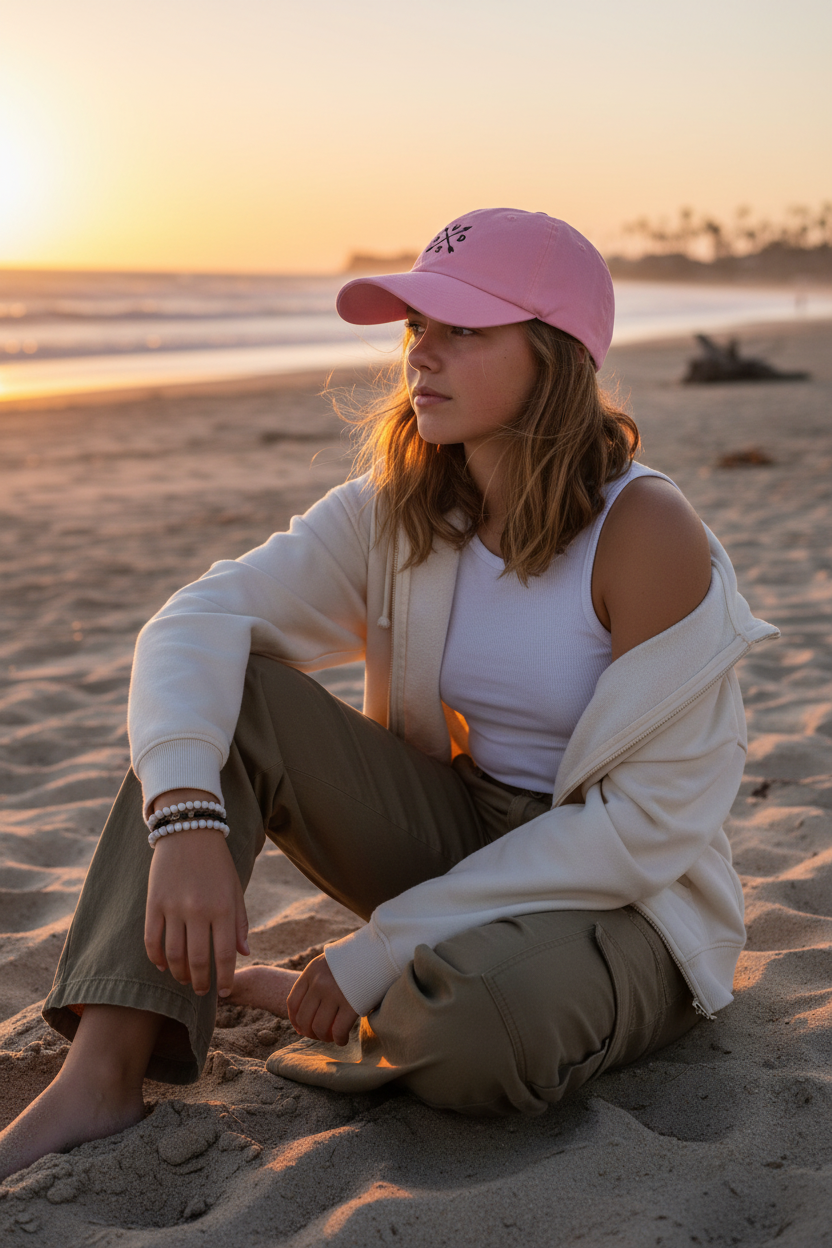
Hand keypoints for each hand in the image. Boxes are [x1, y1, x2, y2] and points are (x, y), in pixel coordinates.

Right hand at [144, 790, 248, 997]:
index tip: (223, 993)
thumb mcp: (235, 889)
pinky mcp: (154, 903)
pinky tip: (162, 965)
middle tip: (202, 990)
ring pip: (173, 954)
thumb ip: (239, 922)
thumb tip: (244, 953)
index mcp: (223, 908)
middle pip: (197, 960)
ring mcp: (173, 907)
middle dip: (201, 982)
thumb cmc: (217, 862)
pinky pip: (152, 939)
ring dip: (179, 973)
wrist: (189, 830)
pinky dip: (156, 957)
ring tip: (185, 979)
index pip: (224, 955)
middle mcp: (198, 910)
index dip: (224, 979)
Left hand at [287, 955, 358, 1045]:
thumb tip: (307, 1014)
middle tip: (319, 1035)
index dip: (295, 1020)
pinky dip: (339, 1040)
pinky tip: (343, 1040)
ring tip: (332, 1037)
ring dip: (324, 1038)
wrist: (379, 952)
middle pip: (304, 1018)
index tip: (301, 1029)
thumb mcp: (330, 963)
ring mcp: (334, 993)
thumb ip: (318, 982)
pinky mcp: (352, 1004)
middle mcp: (319, 983)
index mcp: (312, 971)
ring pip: (320, 1027)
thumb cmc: (355, 961)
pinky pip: (339, 1031)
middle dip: (310, 1033)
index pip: (293, 1002)